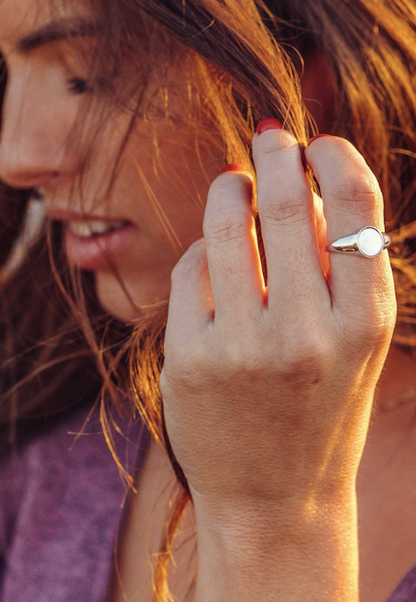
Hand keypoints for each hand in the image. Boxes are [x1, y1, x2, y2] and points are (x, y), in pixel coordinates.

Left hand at [159, 126, 396, 514]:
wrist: (275, 498)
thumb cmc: (319, 411)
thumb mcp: (351, 344)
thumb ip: (336, 266)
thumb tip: (303, 182)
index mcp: (364, 325)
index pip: (357, 208)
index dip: (336, 159)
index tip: (317, 143)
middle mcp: (308, 333)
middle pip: (288, 206)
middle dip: (276, 155)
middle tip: (269, 136)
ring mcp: (243, 347)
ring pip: (229, 225)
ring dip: (230, 187)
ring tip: (234, 179)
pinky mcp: (190, 358)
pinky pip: (191, 269)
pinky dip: (202, 248)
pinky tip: (212, 250)